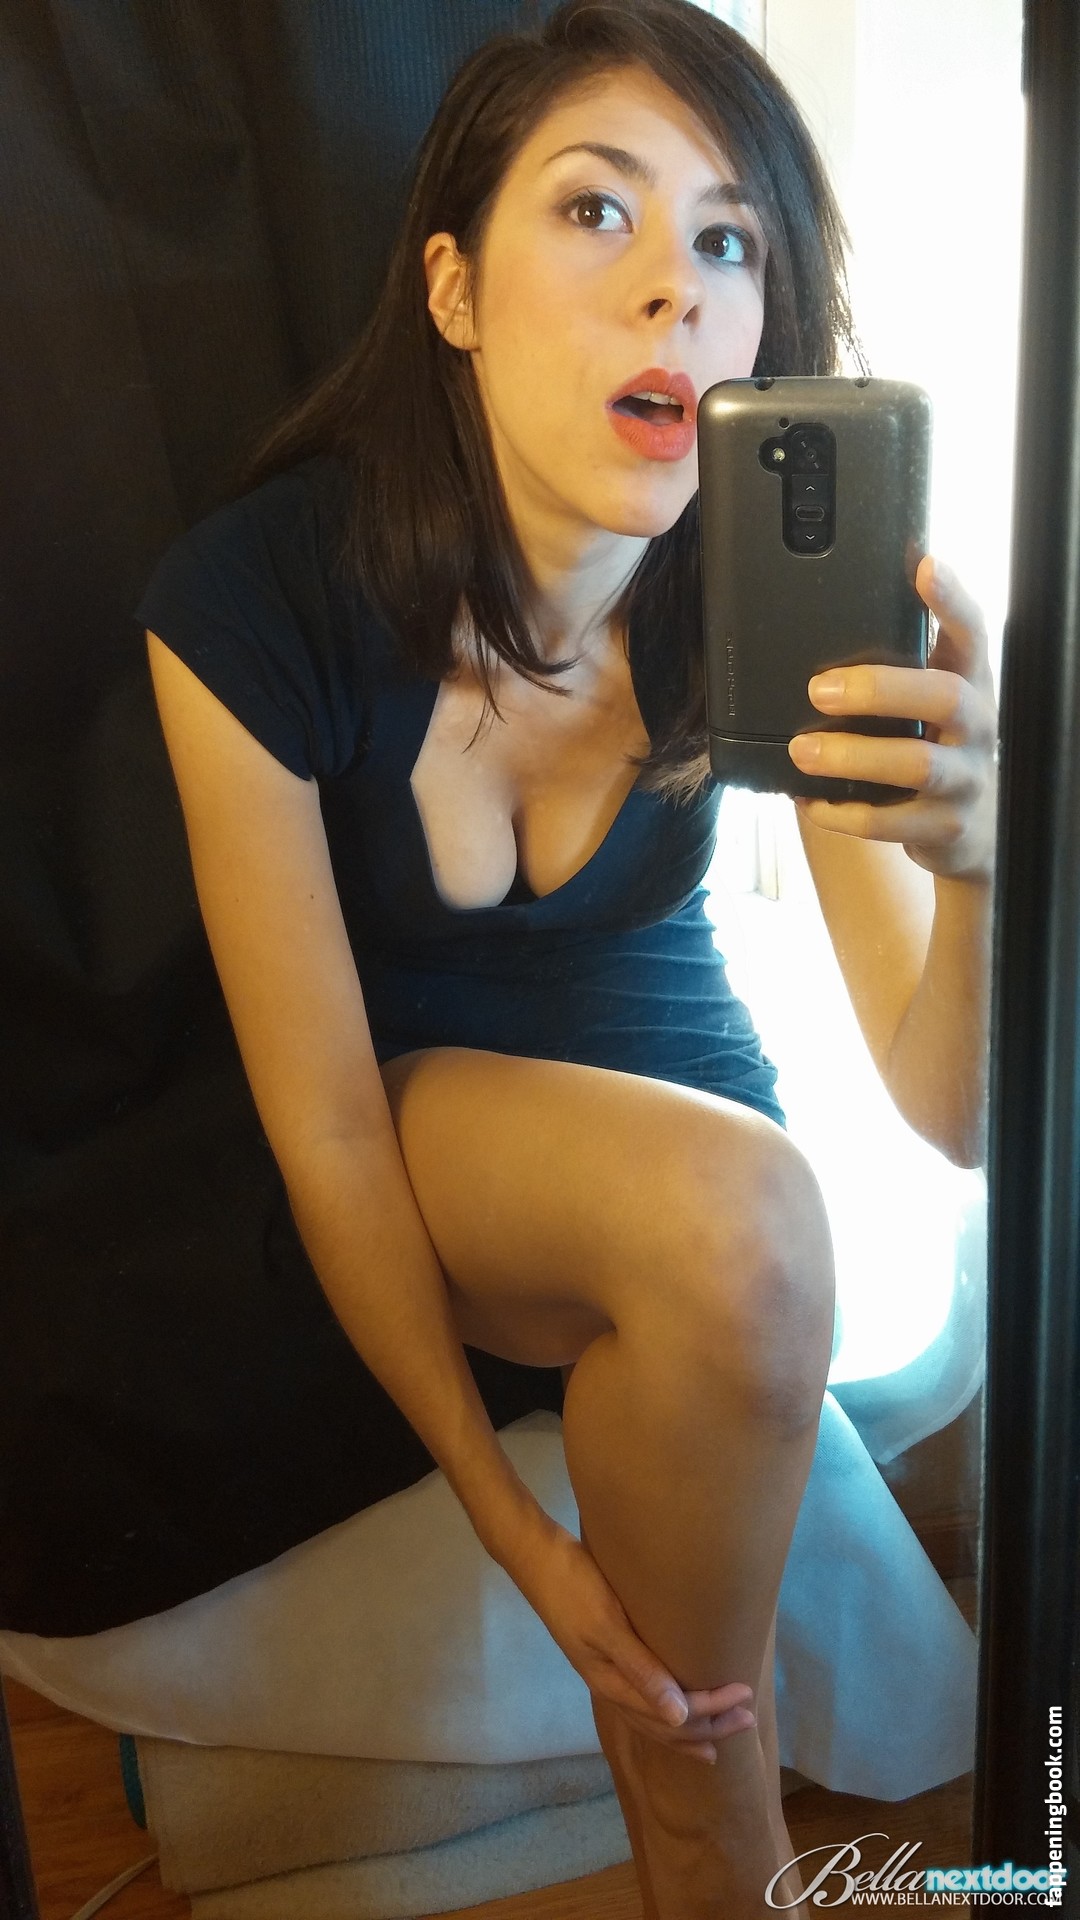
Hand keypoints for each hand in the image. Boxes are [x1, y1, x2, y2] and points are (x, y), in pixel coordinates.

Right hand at [500, 1510, 755, 1763]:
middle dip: (708, 1726)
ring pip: (654, 1717)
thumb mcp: (608, 1626)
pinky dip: (669, 1709)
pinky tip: (678, 1703)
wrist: (537, 1559)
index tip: (745, 1694)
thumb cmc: (575, 1587)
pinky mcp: (605, 1654)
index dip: (711, 1710)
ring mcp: (605, 1672)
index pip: (672, 1715)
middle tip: (748, 1719)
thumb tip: (679, 1717)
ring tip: (720, 1731)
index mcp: (613, 1684)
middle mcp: (611, 1686)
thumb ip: (641, 1672)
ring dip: (691, 1725)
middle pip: (665, 1724)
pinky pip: (643, 1699)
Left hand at [787, 555, 997, 882]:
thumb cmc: (936, 748)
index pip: (971, 633)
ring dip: (853, 756)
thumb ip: (901, 666)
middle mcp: (977, 727)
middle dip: (880, 690)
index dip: (951, 600)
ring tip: (802, 750)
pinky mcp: (944, 827)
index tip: (924, 567)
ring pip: (918, 764)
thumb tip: (823, 621)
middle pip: (944, 697)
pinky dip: (844, 812)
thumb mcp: (930, 703)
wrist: (973, 831)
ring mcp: (965, 780)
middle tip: (819, 689)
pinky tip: (811, 801)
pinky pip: (891, 822)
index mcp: (970, 684)